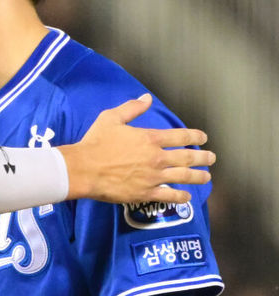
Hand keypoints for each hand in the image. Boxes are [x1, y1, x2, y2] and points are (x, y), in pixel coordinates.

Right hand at [58, 94, 214, 204]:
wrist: (83, 169)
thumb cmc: (95, 142)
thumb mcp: (111, 118)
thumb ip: (132, 108)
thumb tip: (147, 98)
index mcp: (150, 138)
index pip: (181, 136)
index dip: (195, 136)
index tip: (203, 138)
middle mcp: (157, 158)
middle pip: (188, 157)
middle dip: (203, 157)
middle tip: (212, 158)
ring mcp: (153, 177)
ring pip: (183, 177)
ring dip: (198, 177)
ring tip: (206, 177)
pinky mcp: (145, 193)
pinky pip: (168, 196)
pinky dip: (180, 197)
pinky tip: (187, 197)